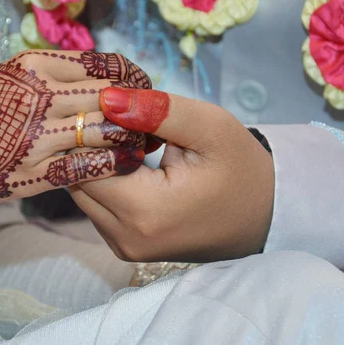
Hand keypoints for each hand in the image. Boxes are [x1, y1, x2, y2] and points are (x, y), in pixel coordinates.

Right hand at [0, 51, 150, 206]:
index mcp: (33, 65)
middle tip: (151, 120)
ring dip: (131, 138)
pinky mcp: (33, 173)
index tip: (142, 89)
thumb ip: (55, 73)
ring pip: (104, 131)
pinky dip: (112, 165)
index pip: (104, 65)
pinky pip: (86, 168)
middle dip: (139, 110)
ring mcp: (35, 136)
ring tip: (142, 144)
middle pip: (111, 96)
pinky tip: (125, 165)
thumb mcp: (9, 76)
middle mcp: (37, 96)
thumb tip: (105, 79)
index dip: (133, 78)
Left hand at [70, 88, 273, 262]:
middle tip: (118, 118)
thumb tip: (106, 98)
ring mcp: (123, 246)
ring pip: (83, 193)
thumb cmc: (242, 170)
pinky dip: (105, 181)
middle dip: (90, 145)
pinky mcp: (126, 246)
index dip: (91, 129)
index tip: (112, 105)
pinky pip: (96, 206)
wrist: (265, 217)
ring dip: (96, 163)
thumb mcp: (210, 128)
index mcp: (144, 211)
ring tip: (127, 139)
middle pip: (77, 179)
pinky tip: (129, 162)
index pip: (84, 162)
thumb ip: (157, 111)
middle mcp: (125, 237)